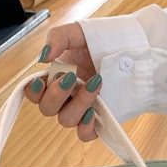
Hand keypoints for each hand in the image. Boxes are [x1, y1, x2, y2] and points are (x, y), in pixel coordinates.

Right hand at [24, 23, 101, 141]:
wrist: (133, 49)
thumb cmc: (103, 41)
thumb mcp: (78, 32)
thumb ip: (57, 38)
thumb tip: (43, 57)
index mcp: (55, 77)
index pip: (34, 92)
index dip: (33, 91)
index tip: (42, 81)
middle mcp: (65, 96)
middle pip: (47, 108)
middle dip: (56, 95)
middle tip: (71, 78)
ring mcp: (81, 109)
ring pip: (66, 119)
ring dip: (77, 104)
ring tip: (95, 85)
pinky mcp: (98, 119)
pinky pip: (84, 134)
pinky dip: (85, 128)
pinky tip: (92, 114)